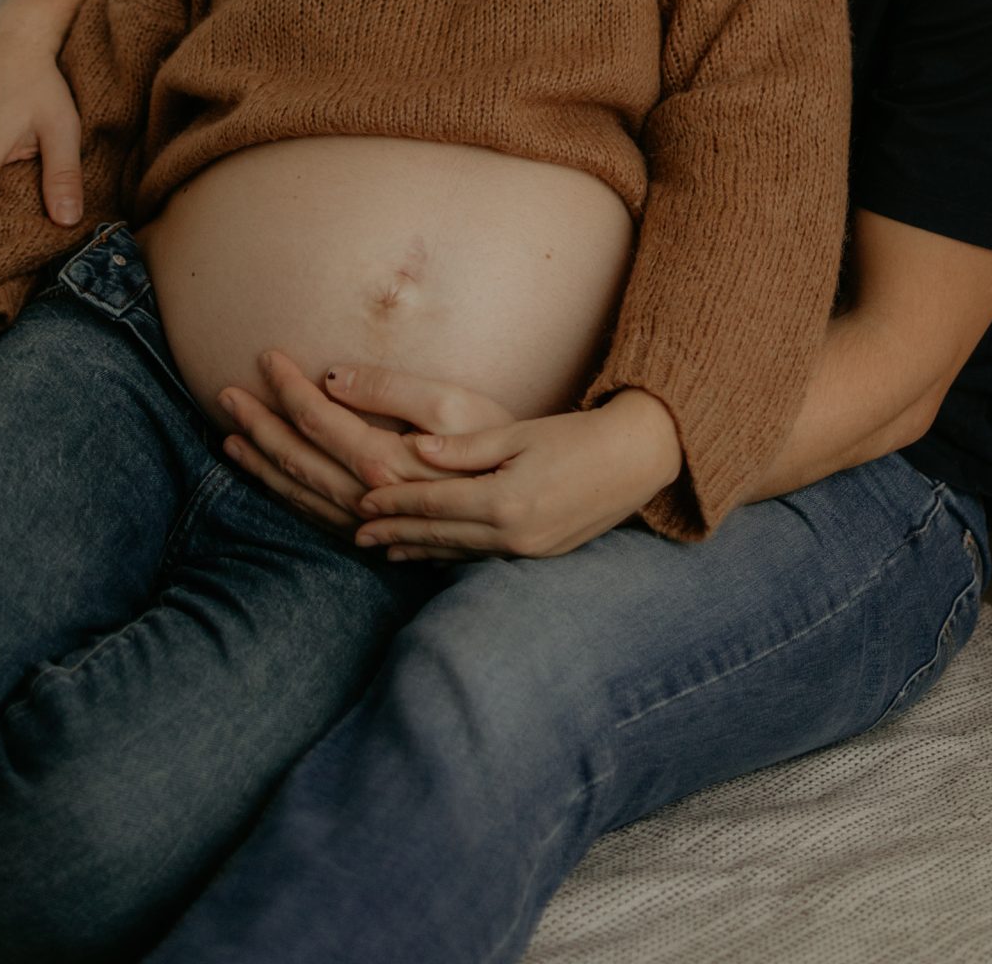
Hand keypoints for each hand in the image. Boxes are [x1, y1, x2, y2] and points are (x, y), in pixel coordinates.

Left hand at [216, 354, 518, 532]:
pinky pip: (321, 521)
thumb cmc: (508, 444)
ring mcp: (378, 524)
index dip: (288, 387)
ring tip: (231, 440)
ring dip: (264, 466)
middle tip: (224, 395)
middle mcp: (373, 500)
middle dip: (259, 425)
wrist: (546, 500)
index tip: (264, 356)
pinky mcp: (389, 536)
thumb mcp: (455, 406)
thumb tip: (332, 378)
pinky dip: (290, 499)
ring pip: (303, 495)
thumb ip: (391, 392)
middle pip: (299, 461)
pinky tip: (275, 484)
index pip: (319, 421)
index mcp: (387, 463)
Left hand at [355, 390, 683, 562]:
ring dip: (419, 550)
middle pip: (439, 534)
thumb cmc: (577, 436)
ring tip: (385, 550)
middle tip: (357, 535)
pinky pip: (483, 558)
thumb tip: (416, 450)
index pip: (434, 503)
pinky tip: (434, 556)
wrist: (634, 460)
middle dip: (396, 533)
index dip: (395, 503)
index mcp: (503, 500)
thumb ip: (465, 447)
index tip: (362, 503)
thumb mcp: (518, 433)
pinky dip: (452, 557)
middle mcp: (512, 534)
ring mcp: (527, 550)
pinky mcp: (539, 554)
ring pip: (458, 552)